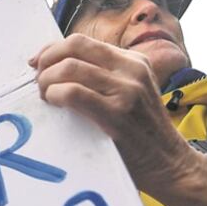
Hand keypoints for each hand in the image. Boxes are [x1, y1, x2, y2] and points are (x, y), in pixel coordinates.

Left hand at [29, 34, 206, 205]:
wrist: (169, 163)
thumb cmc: (140, 131)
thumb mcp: (131, 92)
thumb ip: (103, 76)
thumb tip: (56, 66)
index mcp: (133, 60)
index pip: (81, 41)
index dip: (51, 50)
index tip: (37, 64)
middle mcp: (131, 69)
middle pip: (73, 47)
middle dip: (46, 61)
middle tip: (38, 81)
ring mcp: (127, 90)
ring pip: (69, 68)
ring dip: (46, 81)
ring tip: (45, 96)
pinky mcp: (117, 113)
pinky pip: (73, 92)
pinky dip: (55, 95)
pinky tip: (53, 103)